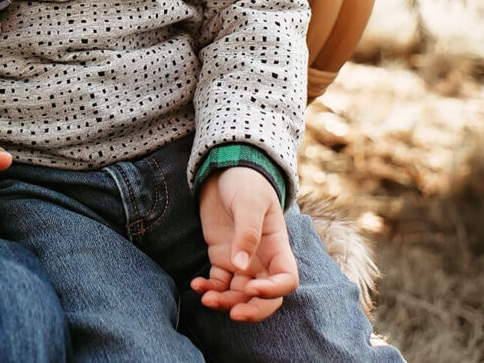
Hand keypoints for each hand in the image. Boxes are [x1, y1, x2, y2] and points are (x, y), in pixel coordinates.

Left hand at [191, 167, 297, 321]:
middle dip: (251, 310)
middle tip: (232, 314)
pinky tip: (197, 285)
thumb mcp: (249, 202)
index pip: (286, 280)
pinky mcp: (222, 259)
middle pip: (265, 297)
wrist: (225, 169)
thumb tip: (240, 267)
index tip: (250, 288)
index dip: (272, 290)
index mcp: (277, 246)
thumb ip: (247, 233)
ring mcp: (242, 261)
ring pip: (239, 295)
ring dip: (225, 302)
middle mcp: (263, 259)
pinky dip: (209, 289)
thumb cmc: (245, 182)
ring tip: (206, 297)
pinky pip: (219, 284)